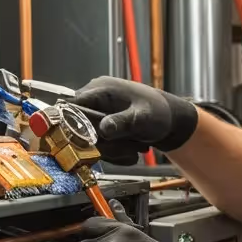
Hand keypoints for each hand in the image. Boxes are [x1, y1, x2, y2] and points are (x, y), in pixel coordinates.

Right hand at [71, 77, 199, 164]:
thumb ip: (122, 123)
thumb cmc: (159, 112)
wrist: (169, 119)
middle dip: (101, 145)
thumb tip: (104, 129)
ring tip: (134, 150)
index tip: (87, 142)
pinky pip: (98, 143)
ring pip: (89, 139)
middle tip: (126, 150)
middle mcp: (94, 99)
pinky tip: (130, 152)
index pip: (71, 107)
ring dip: (110, 150)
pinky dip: (112, 152)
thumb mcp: (142, 118)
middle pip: (79, 127)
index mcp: (100, 89)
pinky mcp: (101, 125)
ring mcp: (97, 112)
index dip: (73, 126)